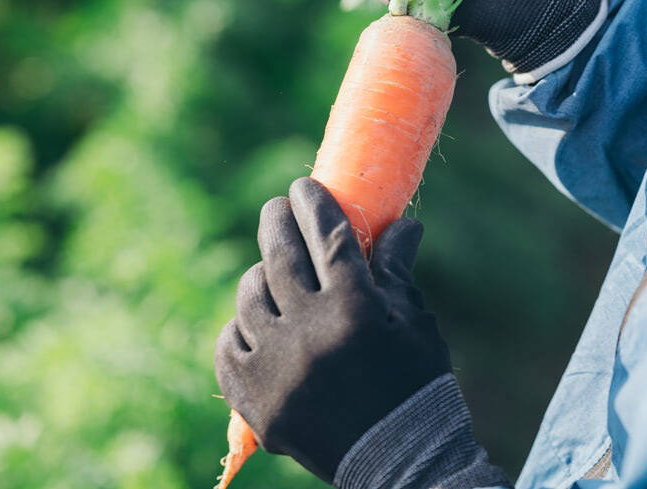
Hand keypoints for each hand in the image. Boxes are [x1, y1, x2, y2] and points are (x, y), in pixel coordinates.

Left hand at [214, 177, 450, 482]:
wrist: (398, 460)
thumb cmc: (416, 384)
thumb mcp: (415, 324)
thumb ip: (397, 271)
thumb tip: (404, 222)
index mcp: (355, 309)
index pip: (327, 238)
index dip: (313, 204)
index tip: (304, 185)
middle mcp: (309, 331)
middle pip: (280, 257)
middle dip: (276, 222)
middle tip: (277, 207)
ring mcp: (276, 366)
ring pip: (251, 297)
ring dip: (260, 275)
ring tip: (269, 270)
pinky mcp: (254, 398)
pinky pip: (230, 344)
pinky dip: (241, 326)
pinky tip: (255, 321)